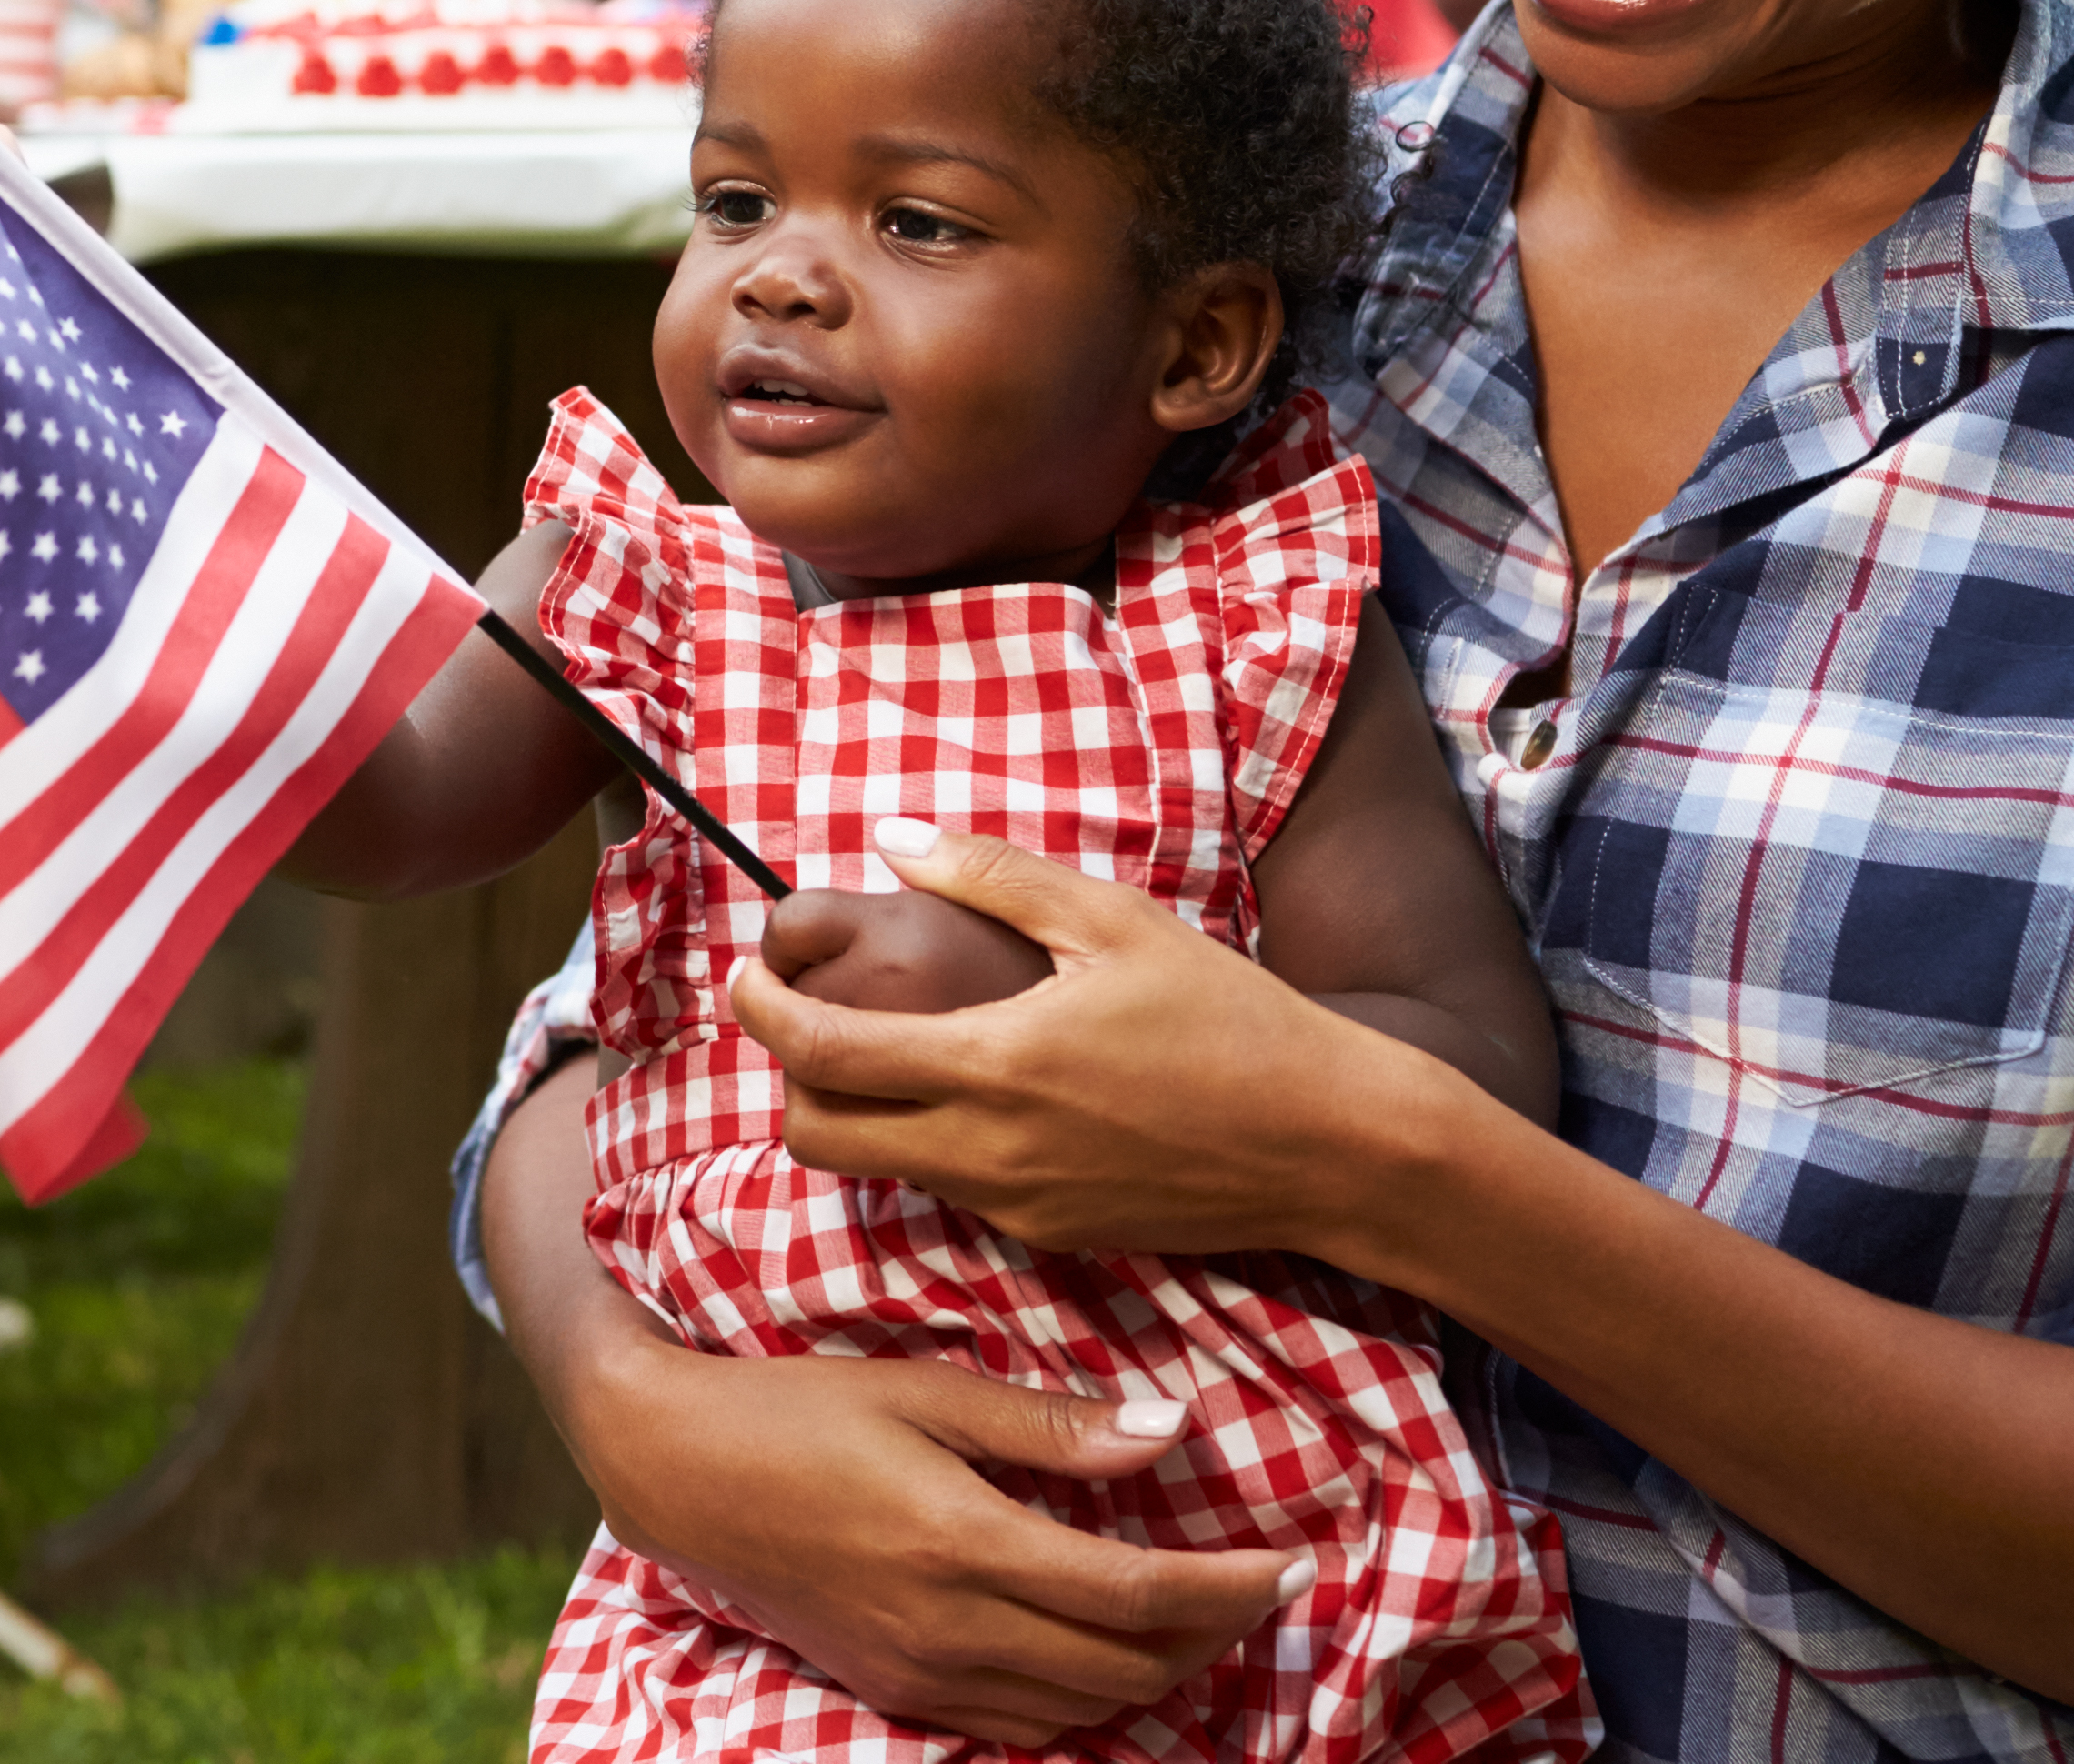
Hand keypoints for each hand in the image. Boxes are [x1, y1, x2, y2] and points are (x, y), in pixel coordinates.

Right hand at [555, 1335, 1307, 1745]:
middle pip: (1125, 1667)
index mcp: (962, 1543)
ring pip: (1081, 1710)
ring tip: (1203, 1619)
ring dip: (1160, 1675)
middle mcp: (949, 1628)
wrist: (677, 1470)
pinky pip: (1022, 1726)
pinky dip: (1089, 1701)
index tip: (1289, 1561)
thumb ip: (1048, 1425)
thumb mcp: (923, 1389)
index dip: (1228, 1588)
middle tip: (1263, 1587)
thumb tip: (1170, 1431)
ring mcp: (920, 1673)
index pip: (1135, 1595)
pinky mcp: (895, 1691)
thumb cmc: (798, 1408)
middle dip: (1215, 1635)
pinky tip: (1107, 1652)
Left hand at [733, 821, 1415, 1264]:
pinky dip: (928, 1140)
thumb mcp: (1111, 921)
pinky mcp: (1049, 1234)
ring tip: (891, 1042)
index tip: (745, 975)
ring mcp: (1015, 1205)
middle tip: (806, 1016)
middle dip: (788, 1077)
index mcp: (993, 1064)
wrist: (1327, 1146)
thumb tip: (892, 839)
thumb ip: (990, 873)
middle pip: (818, 1136)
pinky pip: (950, 1190)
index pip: (822, 1055)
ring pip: (877, 1170)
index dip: (761, 1013)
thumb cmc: (1229, 1017)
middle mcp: (987, 1151)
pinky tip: (981, 1087)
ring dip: (855, 1111)